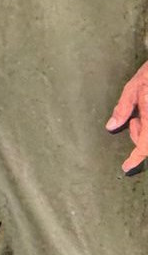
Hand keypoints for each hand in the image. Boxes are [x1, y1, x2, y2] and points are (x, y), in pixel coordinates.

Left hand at [106, 59, 147, 175]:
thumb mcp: (134, 87)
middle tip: (133, 118)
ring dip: (144, 128)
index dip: (135, 159)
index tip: (126, 167)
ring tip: (142, 110)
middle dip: (138, 134)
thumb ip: (123, 108)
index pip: (145, 147)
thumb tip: (111, 126)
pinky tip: (146, 107)